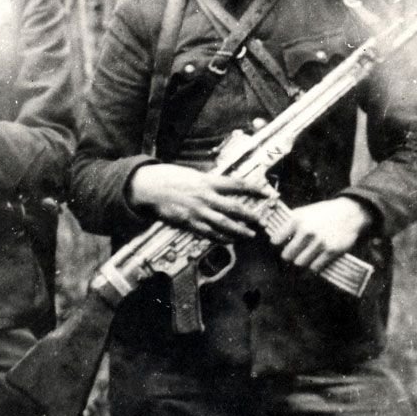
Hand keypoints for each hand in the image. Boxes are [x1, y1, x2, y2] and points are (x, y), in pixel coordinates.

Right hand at [128, 163, 270, 240]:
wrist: (149, 188)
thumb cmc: (170, 178)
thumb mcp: (192, 175)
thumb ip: (209, 182)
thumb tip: (224, 186)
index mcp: (207, 181)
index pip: (237, 185)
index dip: (254, 189)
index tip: (267, 193)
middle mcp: (205, 197)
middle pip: (234, 208)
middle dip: (250, 216)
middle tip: (262, 221)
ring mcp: (197, 212)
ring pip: (223, 224)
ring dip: (239, 231)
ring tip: (250, 235)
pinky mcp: (188, 223)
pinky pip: (208, 233)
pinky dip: (220, 238)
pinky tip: (229, 240)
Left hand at [273, 196, 373, 272]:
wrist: (349, 212)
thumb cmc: (323, 213)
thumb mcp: (304, 212)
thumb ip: (290, 224)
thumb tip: (275, 239)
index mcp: (297, 219)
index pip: (276, 240)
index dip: (277, 245)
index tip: (280, 246)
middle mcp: (307, 231)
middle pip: (287, 255)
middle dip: (287, 257)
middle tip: (290, 256)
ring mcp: (319, 242)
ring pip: (299, 263)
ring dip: (299, 264)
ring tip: (301, 260)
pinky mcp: (331, 251)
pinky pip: (314, 268)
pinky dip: (311, 269)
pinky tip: (311, 265)